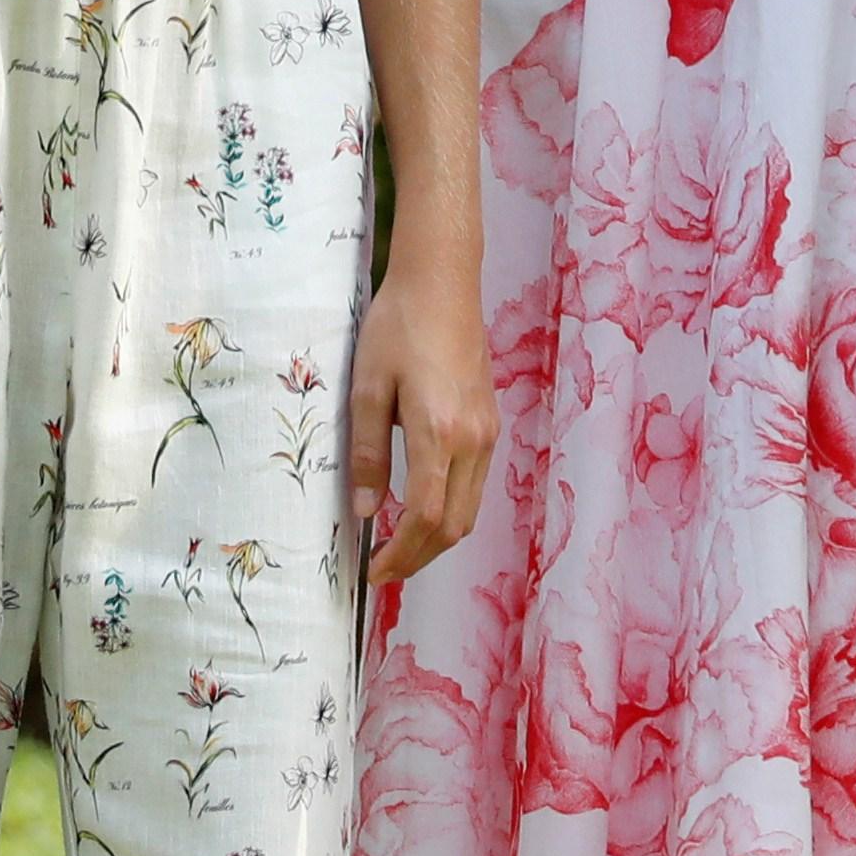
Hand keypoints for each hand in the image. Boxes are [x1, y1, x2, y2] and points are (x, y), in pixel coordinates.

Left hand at [345, 248, 498, 587]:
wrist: (443, 282)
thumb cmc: (398, 326)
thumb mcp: (368, 387)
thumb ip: (367, 453)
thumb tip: (365, 512)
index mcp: (440, 433)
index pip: (427, 518)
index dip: (401, 555)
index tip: (373, 572)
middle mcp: (473, 440)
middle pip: (455, 526)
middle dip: (419, 558)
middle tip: (383, 570)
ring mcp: (488, 432)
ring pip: (470, 509)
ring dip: (437, 538)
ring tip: (399, 546)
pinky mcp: (490, 421)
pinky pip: (475, 484)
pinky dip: (451, 509)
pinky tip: (422, 507)